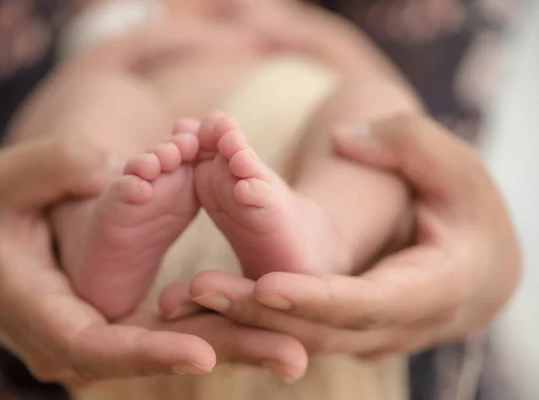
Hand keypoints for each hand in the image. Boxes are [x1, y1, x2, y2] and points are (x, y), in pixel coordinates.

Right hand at [0, 32, 306, 386]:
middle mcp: (86, 341)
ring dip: (241, 344)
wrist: (8, 248)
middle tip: (291, 358)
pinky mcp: (137, 318)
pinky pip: (186, 323)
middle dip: (225, 354)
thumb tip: (103, 170)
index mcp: (44, 317)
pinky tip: (275, 326)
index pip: (98, 348)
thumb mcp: (8, 183)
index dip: (150, 355)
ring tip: (297, 350)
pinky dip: (227, 321)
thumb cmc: (1, 216)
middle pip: (159, 355)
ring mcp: (115, 333)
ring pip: (182, 344)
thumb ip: (48, 171)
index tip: (204, 355)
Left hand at [160, 114, 520, 357]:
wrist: (473, 261)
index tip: (264, 284)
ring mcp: (360, 334)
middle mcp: (388, 326)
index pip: (363, 304)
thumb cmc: (466, 208)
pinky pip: (288, 328)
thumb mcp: (454, 168)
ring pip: (293, 337)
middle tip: (196, 290)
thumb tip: (347, 137)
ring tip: (179, 301)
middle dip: (254, 313)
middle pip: (315, 329)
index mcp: (428, 292)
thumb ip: (408, 146)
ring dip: (237, 322)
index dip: (314, 298)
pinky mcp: (338, 327)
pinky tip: (199, 303)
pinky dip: (245, 318)